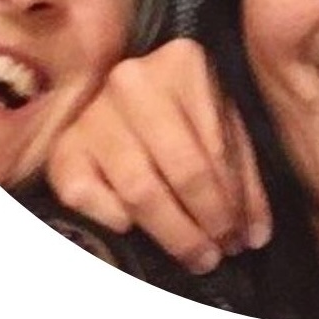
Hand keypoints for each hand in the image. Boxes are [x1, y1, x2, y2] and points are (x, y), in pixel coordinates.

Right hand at [45, 38, 271, 272]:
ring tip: (194, 256)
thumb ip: (241, 172)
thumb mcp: (221, 120)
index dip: (230, 202)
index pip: (215, 148)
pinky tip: (132, 227)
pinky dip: (111, 217)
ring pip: (139, 190)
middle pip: (179, 170)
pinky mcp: (63, 146)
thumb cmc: (182, 105)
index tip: (241, 238)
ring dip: (171, 232)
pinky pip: (85, 196)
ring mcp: (94, 112)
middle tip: (216, 255)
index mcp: (183, 63)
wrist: (119, 83)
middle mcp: (134, 82)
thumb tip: (255, 234)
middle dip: (203, 222)